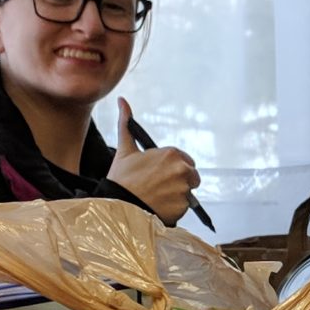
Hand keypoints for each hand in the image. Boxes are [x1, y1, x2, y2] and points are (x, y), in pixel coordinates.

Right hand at [106, 97, 199, 223]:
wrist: (118, 206)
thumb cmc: (121, 179)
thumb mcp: (124, 150)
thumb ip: (126, 124)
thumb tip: (122, 101)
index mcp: (171, 154)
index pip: (184, 160)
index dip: (172, 168)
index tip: (160, 174)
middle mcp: (182, 169)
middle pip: (191, 176)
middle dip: (179, 180)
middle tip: (160, 187)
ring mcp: (184, 189)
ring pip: (188, 192)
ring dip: (177, 195)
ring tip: (157, 197)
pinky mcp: (183, 207)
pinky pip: (184, 207)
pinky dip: (174, 208)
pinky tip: (159, 206)